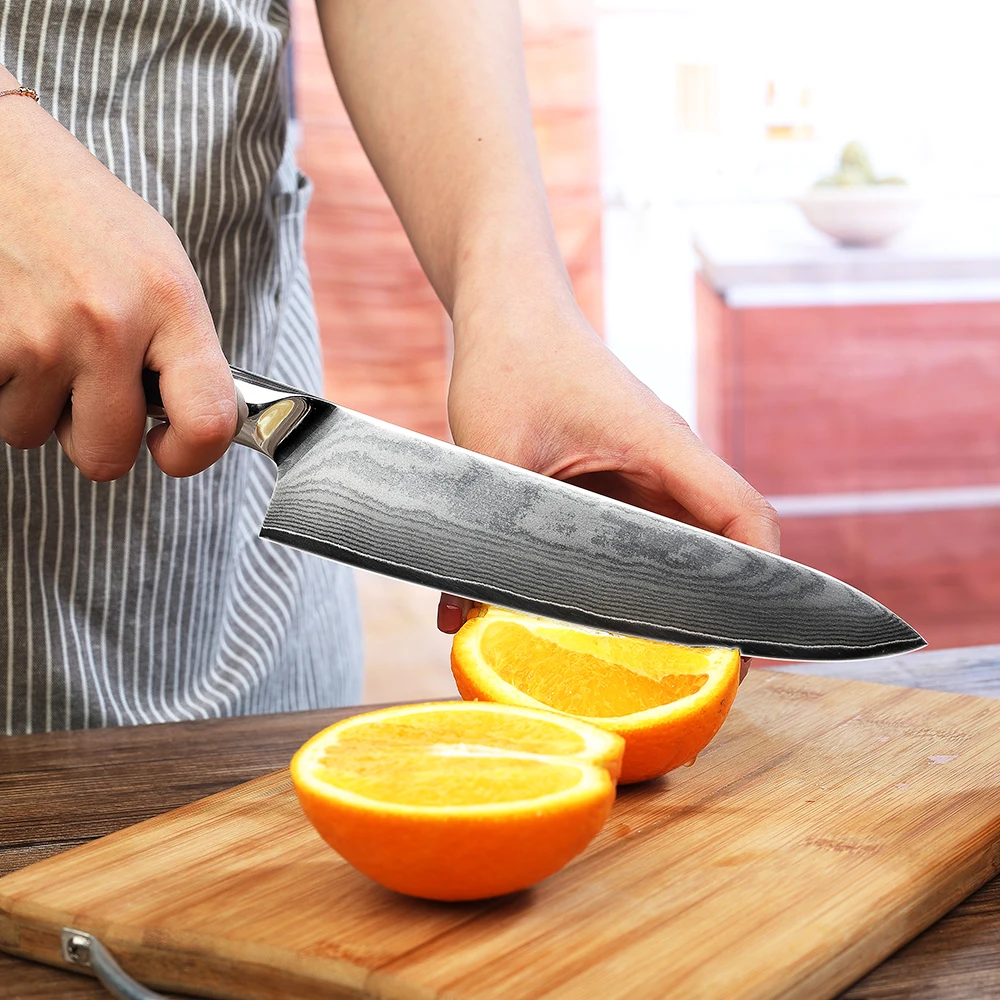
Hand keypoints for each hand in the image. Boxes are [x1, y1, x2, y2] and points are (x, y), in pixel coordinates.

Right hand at [0, 76, 235, 479]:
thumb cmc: (82, 216)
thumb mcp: (158, 268)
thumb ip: (178, 347)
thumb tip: (190, 425)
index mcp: (171, 303)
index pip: (207, 421)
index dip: (189, 455)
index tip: (168, 448)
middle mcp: (108, 324)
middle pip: (106, 455)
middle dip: (91, 435)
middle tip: (83, 386)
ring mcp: (38, 336)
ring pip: (32, 434)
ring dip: (32, 402)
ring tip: (37, 334)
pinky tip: (7, 327)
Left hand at [436, 301, 779, 680]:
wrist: (507, 309)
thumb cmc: (510, 361)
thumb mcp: (493, 452)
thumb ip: (484, 535)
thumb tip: (457, 621)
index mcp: (661, 445)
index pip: (744, 519)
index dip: (759, 583)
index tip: (743, 643)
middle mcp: (666, 460)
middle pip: (718, 543)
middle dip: (709, 606)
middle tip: (685, 671)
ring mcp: (644, 468)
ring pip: (675, 543)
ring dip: (662, 592)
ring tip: (636, 654)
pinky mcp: (616, 475)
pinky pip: (636, 533)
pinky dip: (622, 572)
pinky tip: (580, 609)